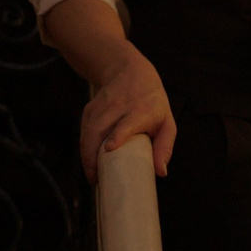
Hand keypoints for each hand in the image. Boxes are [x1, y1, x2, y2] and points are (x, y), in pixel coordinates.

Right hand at [79, 48, 175, 182]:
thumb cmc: (152, 103)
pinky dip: (84, 147)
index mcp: (139, 111)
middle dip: (93, 155)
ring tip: (92, 176)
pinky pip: (83, 131)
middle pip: (98, 131)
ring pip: (87, 132)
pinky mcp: (90, 109)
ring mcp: (101, 107)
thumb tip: (161, 172)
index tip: (109, 148)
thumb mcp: (166, 121)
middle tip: (96, 179)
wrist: (130, 71)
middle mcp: (117, 108)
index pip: (126, 123)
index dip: (117, 135)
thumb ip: (165, 146)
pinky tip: (89, 162)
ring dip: (86, 155)